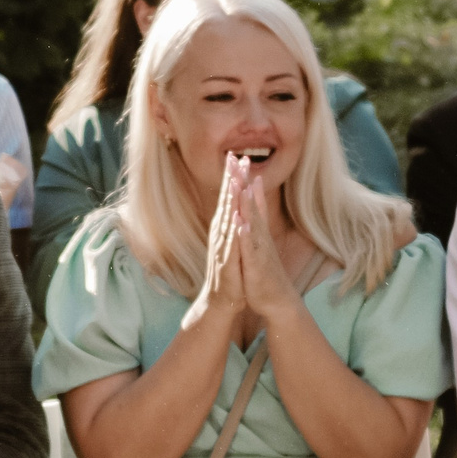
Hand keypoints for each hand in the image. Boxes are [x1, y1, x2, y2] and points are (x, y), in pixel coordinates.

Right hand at [182, 154, 249, 331]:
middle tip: (233, 156)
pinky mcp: (227, 263)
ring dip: (230, 200)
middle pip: (225, 202)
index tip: (237, 155)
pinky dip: (234, 231)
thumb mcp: (232, 243)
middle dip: (230, 179)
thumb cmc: (229, 273)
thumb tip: (234, 204)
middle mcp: (220, 235)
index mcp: (223, 229)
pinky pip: (231, 245)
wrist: (220, 302)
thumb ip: (232, 224)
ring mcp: (222, 248)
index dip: (232, 177)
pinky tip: (237, 219)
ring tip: (234, 180)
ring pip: (227, 219)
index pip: (227, 198)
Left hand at [231, 156, 305, 321]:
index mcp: (258, 232)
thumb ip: (259, 223)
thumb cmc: (266, 273)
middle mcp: (260, 237)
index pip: (251, 201)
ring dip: (248, 204)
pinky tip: (242, 224)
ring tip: (242, 183)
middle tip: (239, 158)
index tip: (238, 158)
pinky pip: (251, 250)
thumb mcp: (260, 245)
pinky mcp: (257, 266)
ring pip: (253, 223)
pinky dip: (246, 237)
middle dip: (244, 182)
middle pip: (252, 205)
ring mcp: (260, 250)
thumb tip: (255, 204)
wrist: (279, 302)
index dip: (244, 180)